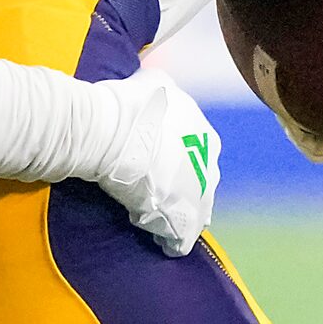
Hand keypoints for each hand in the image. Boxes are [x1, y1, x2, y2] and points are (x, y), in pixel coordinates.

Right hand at [91, 72, 221, 255]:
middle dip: (182, 189)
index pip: (199, 155)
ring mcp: (198, 196)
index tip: (156, 163)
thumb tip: (155, 89)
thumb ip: (163, 93)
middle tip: (155, 190)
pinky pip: (179, 239)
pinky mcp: (181, 221)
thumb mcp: (156, 83)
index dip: (177, 161)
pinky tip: (156, 239)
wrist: (112, 133)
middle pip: (201, 185)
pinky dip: (169, 240)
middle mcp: (210, 167)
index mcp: (207, 137)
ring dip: (178, 215)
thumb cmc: (131, 105)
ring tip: (156, 217)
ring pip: (195, 214)